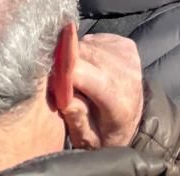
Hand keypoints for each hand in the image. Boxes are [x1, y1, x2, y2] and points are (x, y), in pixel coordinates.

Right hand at [62, 33, 144, 150]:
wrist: (131, 122)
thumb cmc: (104, 134)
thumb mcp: (87, 139)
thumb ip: (75, 117)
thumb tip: (62, 93)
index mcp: (118, 102)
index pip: (83, 72)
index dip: (60, 70)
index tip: (48, 80)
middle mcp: (127, 74)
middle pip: (82, 54)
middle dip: (64, 64)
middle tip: (60, 84)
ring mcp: (128, 55)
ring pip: (86, 44)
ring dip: (75, 58)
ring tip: (78, 79)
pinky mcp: (126, 43)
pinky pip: (93, 40)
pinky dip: (85, 52)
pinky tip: (90, 69)